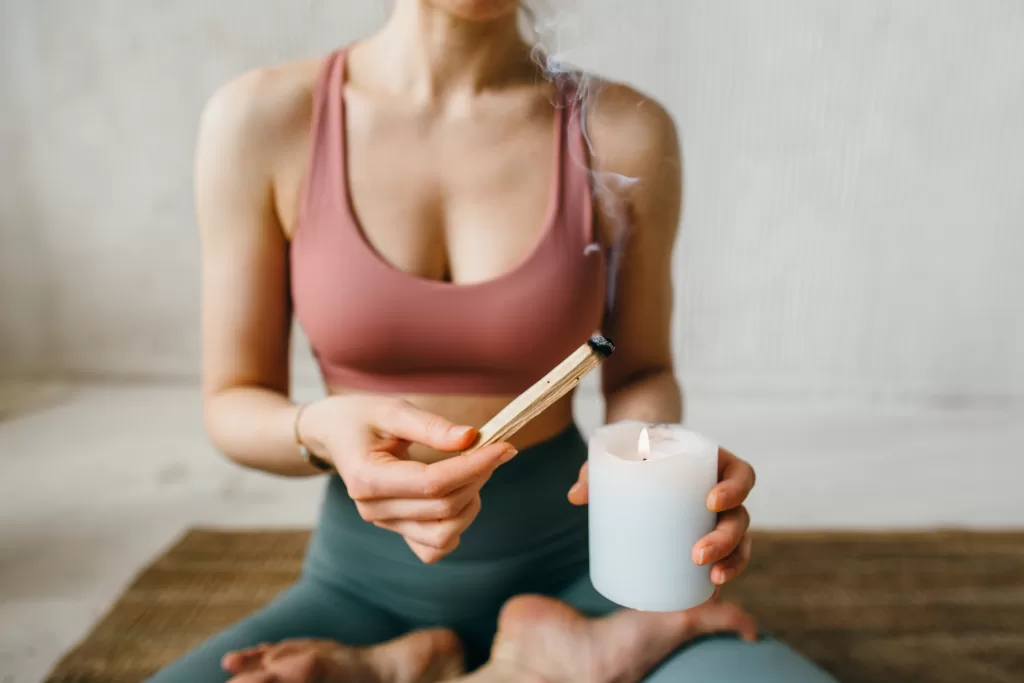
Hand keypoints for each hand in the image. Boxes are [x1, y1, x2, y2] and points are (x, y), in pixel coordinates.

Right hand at [302, 396, 516, 563]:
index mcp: (367, 478)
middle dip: (477, 477)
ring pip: (444, 534)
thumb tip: (472, 438)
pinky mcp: (397, 531)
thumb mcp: (393, 410)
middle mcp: (373, 509)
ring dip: (471, 503)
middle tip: (492, 449)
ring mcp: (385, 525)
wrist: (335, 435)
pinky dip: (455, 527)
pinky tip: (460, 496)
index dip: (473, 466)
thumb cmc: (363, 418)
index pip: (432, 483)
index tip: (503, 446)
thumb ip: (432, 426)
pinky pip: (434, 549)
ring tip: (473, 471)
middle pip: (443, 508)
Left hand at [568, 445, 754, 585]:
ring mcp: (716, 518)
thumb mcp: (620, 454)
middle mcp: (723, 493)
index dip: (735, 488)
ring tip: (711, 579)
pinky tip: (709, 593)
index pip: (742, 475)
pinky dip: (721, 574)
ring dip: (731, 563)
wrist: (640, 456)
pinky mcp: (706, 537)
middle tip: (697, 555)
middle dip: (725, 539)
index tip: (710, 500)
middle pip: (740, 517)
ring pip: (740, 543)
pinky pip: (725, 559)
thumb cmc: (636, 453)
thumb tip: (574, 496)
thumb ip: (598, 470)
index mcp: (713, 464)